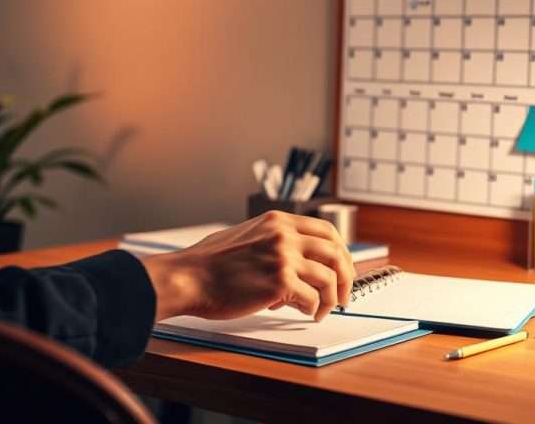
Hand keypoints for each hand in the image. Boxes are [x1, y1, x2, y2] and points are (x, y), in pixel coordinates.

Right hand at [141, 211, 354, 322]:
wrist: (188, 277)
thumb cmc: (210, 264)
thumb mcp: (247, 235)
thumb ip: (274, 242)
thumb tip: (298, 264)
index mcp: (278, 221)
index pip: (327, 231)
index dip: (341, 252)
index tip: (344, 269)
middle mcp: (285, 235)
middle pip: (336, 253)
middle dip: (346, 277)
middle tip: (344, 295)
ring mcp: (284, 257)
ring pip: (329, 278)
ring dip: (332, 298)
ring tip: (322, 311)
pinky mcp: (280, 282)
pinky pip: (312, 298)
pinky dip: (312, 309)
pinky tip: (304, 314)